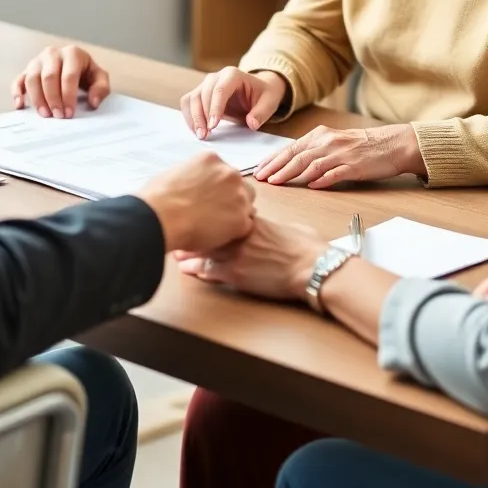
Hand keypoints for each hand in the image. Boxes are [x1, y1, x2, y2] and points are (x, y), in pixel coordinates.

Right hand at [11, 45, 110, 118]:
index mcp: (72, 53)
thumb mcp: (99, 78)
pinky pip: (18, 80)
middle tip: (58, 116)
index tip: (69, 113)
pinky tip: (20, 105)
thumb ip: (101, 88)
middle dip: (53, 99)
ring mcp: (37, 61)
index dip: (68, 96)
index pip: (68, 76)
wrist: (75, 66)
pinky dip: (17, 92)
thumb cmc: (86, 74)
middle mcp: (53, 54)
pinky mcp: (27, 70)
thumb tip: (93, 102)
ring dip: (37, 98)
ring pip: (32, 78)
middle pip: (49, 77)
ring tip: (45, 114)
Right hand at [138, 152, 254, 252]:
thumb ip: (192, 176)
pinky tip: (218, 237)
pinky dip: (234, 233)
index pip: (224, 172)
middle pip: (240, 186)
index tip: (209, 197)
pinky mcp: (241, 219)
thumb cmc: (157, 197)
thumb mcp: (175, 173)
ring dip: (235, 214)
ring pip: (246, 205)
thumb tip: (192, 186)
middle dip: (231, 198)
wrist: (160, 217)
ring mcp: (238, 195)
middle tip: (214, 212)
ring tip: (216, 227)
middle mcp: (229, 173)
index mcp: (212, 159)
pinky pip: (245, 226)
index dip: (217, 187)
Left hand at [178, 217, 325, 301]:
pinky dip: (196, 269)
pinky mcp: (236, 273)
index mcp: (252, 220)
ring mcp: (236, 253)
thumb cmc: (307, 248)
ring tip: (175, 250)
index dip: (207, 215)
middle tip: (176, 228)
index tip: (196, 214)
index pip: (222, 214)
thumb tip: (275, 227)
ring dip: (187, 250)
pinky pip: (209, 270)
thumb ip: (274, 225)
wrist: (312, 268)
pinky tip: (186, 269)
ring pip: (203, 249)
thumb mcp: (291, 227)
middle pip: (207, 229)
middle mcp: (240, 233)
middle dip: (191, 229)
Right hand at [180, 67, 288, 139]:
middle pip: (202, 94)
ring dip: (193, 118)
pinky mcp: (200, 93)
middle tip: (205, 135)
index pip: (220, 90)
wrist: (257, 90)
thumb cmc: (263, 95)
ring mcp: (206, 84)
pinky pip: (188, 103)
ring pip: (192, 98)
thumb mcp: (269, 102)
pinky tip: (197, 130)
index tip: (213, 126)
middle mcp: (216, 77)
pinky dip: (189, 117)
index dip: (215, 108)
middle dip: (201, 116)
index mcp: (233, 74)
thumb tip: (251, 123)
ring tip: (200, 135)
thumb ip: (261, 113)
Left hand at [253, 124, 423, 188]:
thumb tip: (293, 166)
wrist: (392, 144)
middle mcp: (328, 142)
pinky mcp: (354, 166)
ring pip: (311, 164)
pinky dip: (321, 180)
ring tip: (278, 182)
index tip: (259, 170)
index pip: (291, 148)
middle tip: (262, 178)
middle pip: (297, 155)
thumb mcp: (334, 143)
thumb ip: (314, 152)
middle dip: (276, 168)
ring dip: (292, 174)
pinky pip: (334, 173)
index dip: (273, 159)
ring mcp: (341, 154)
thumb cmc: (362, 145)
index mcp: (321, 136)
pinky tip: (310, 186)